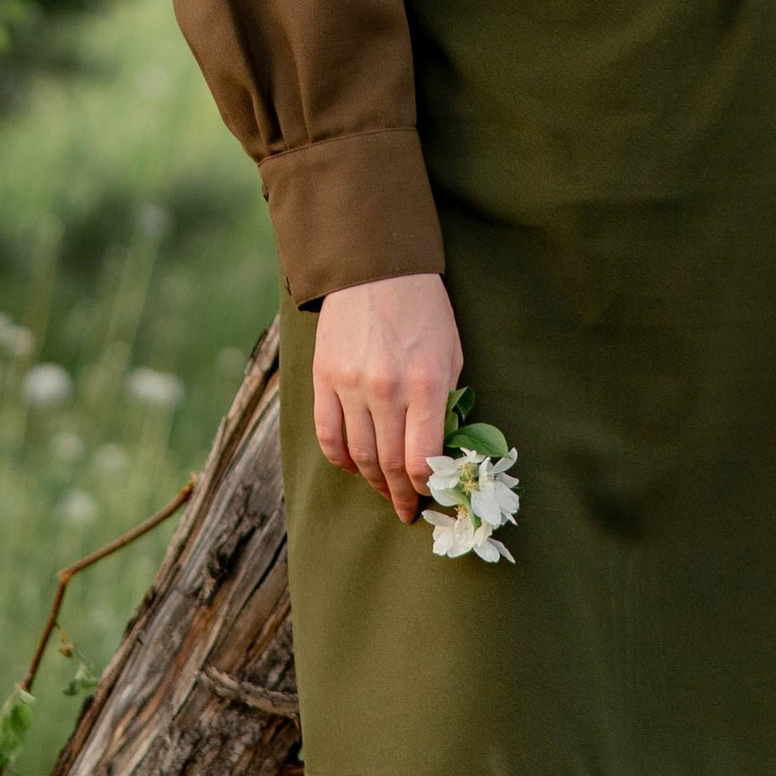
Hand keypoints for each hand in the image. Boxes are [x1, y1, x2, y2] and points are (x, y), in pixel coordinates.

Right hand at [312, 272, 461, 521]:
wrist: (376, 266)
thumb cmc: (423, 309)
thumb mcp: (451, 352)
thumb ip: (444, 402)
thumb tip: (439, 451)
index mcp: (425, 383)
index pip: (423, 460)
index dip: (426, 488)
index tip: (430, 498)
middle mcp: (386, 389)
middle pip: (390, 464)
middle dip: (400, 495)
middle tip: (406, 509)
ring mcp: (350, 384)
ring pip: (359, 455)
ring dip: (372, 481)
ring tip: (383, 491)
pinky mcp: (324, 377)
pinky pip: (327, 434)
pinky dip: (340, 458)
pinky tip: (353, 466)